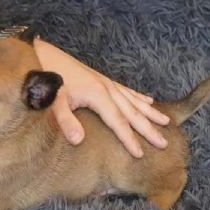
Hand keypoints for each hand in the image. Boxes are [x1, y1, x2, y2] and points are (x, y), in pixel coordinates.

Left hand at [34, 40, 169, 157]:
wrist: (42, 56)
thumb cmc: (48, 79)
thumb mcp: (54, 102)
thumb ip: (66, 121)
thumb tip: (78, 140)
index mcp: (97, 95)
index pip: (118, 122)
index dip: (129, 139)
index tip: (140, 154)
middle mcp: (107, 88)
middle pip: (132, 112)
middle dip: (148, 128)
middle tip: (164, 143)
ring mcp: (105, 82)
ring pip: (133, 100)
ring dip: (149, 112)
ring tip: (166, 122)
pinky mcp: (101, 79)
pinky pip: (126, 90)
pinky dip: (138, 97)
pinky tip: (148, 101)